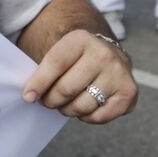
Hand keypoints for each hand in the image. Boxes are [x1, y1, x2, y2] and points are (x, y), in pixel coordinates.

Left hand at [22, 30, 136, 123]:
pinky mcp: (129, 92)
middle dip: (51, 100)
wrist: (106, 52)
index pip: (55, 64)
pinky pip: (100, 117)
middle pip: (66, 88)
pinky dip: (86, 117)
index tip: (28, 97)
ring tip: (65, 103)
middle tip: (48, 101)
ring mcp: (119, 73)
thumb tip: (29, 96)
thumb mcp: (58, 53)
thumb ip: (42, 70)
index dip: (38, 84)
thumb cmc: (74, 58)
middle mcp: (103, 54)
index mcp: (81, 39)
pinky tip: (84, 107)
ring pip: (82, 105)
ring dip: (67, 110)